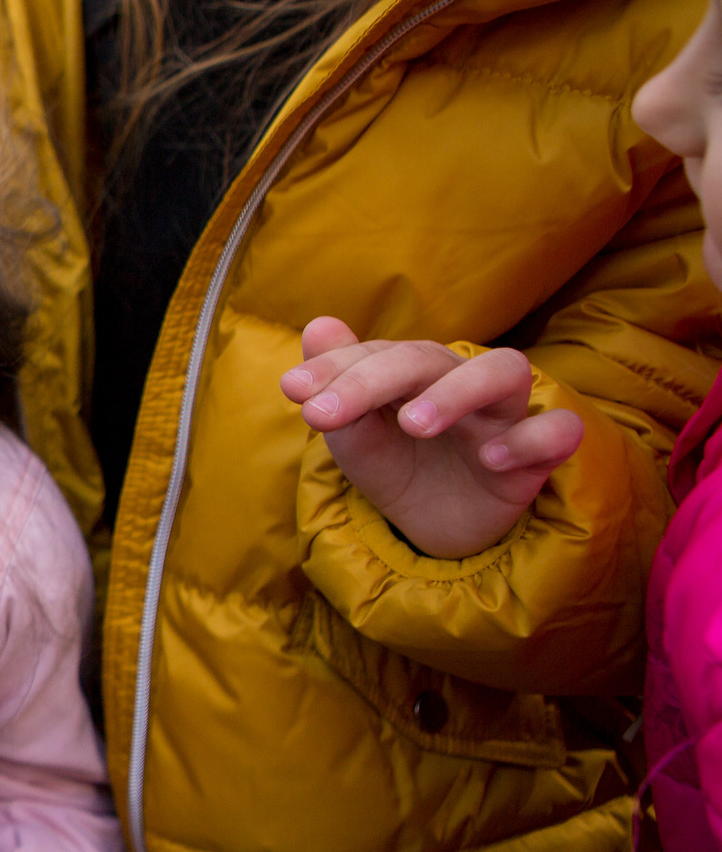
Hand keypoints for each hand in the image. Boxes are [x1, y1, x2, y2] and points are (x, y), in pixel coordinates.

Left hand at [278, 316, 582, 558]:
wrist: (435, 526)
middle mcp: (459, 381)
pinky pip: (558, 430)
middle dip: (373, 379)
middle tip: (327, 413)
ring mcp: (503, 415)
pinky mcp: (539, 456)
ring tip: (414, 423)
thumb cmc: (396, 463)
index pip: (376, 352)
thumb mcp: (355, 433)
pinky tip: (491, 458)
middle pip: (428, 358)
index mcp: (412, 371)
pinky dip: (531, 438)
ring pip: (505, 372)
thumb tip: (318, 325)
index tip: (293, 391)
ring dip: (458, 391)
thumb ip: (336, 385)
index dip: (334, 367)